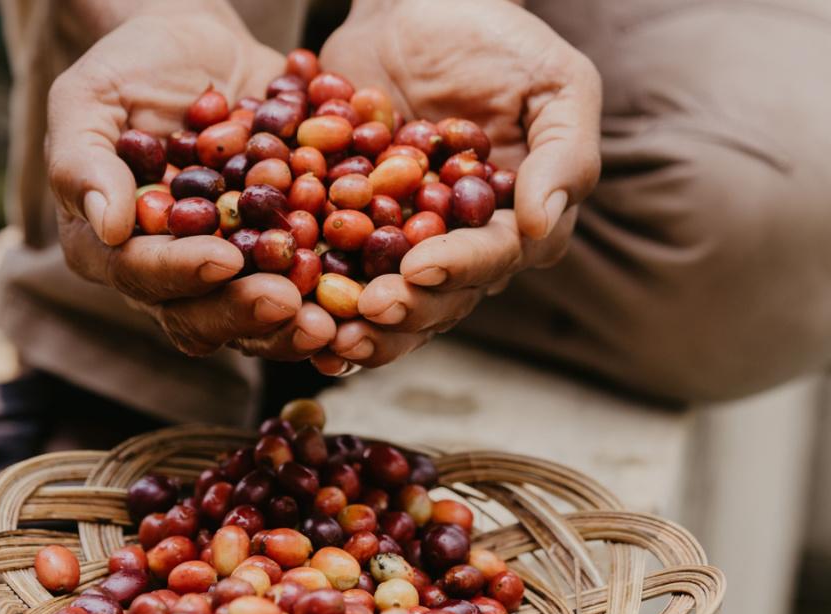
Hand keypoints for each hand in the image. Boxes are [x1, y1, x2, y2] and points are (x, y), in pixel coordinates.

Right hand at [47, 3, 336, 358]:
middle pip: (200, 316)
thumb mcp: (90, 98)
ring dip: (292, 326)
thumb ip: (85, 160)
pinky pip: (305, 290)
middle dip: (245, 313)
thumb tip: (109, 226)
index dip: (181, 272)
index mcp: (112, 247)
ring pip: (255, 320)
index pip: (141, 274)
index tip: (222, 258)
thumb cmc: (132, 68)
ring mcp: (227, 273)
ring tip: (331, 322)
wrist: (203, 51)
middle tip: (288, 304)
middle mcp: (169, 274)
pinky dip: (335, 295)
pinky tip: (367, 292)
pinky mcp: (277, 259)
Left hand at [313, 0, 600, 370]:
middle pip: (441, 297)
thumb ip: (564, 154)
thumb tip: (541, 228)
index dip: (459, 269)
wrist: (409, 10)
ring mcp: (405, 244)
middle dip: (405, 309)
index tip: (420, 269)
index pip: (495, 258)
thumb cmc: (493, 40)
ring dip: (362, 325)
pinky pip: (336, 273)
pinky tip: (297, 316)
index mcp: (517, 221)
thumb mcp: (554, 82)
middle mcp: (463, 245)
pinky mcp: (352, 231)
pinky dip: (316, 299)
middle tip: (368, 309)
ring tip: (332, 333)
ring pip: (390, 301)